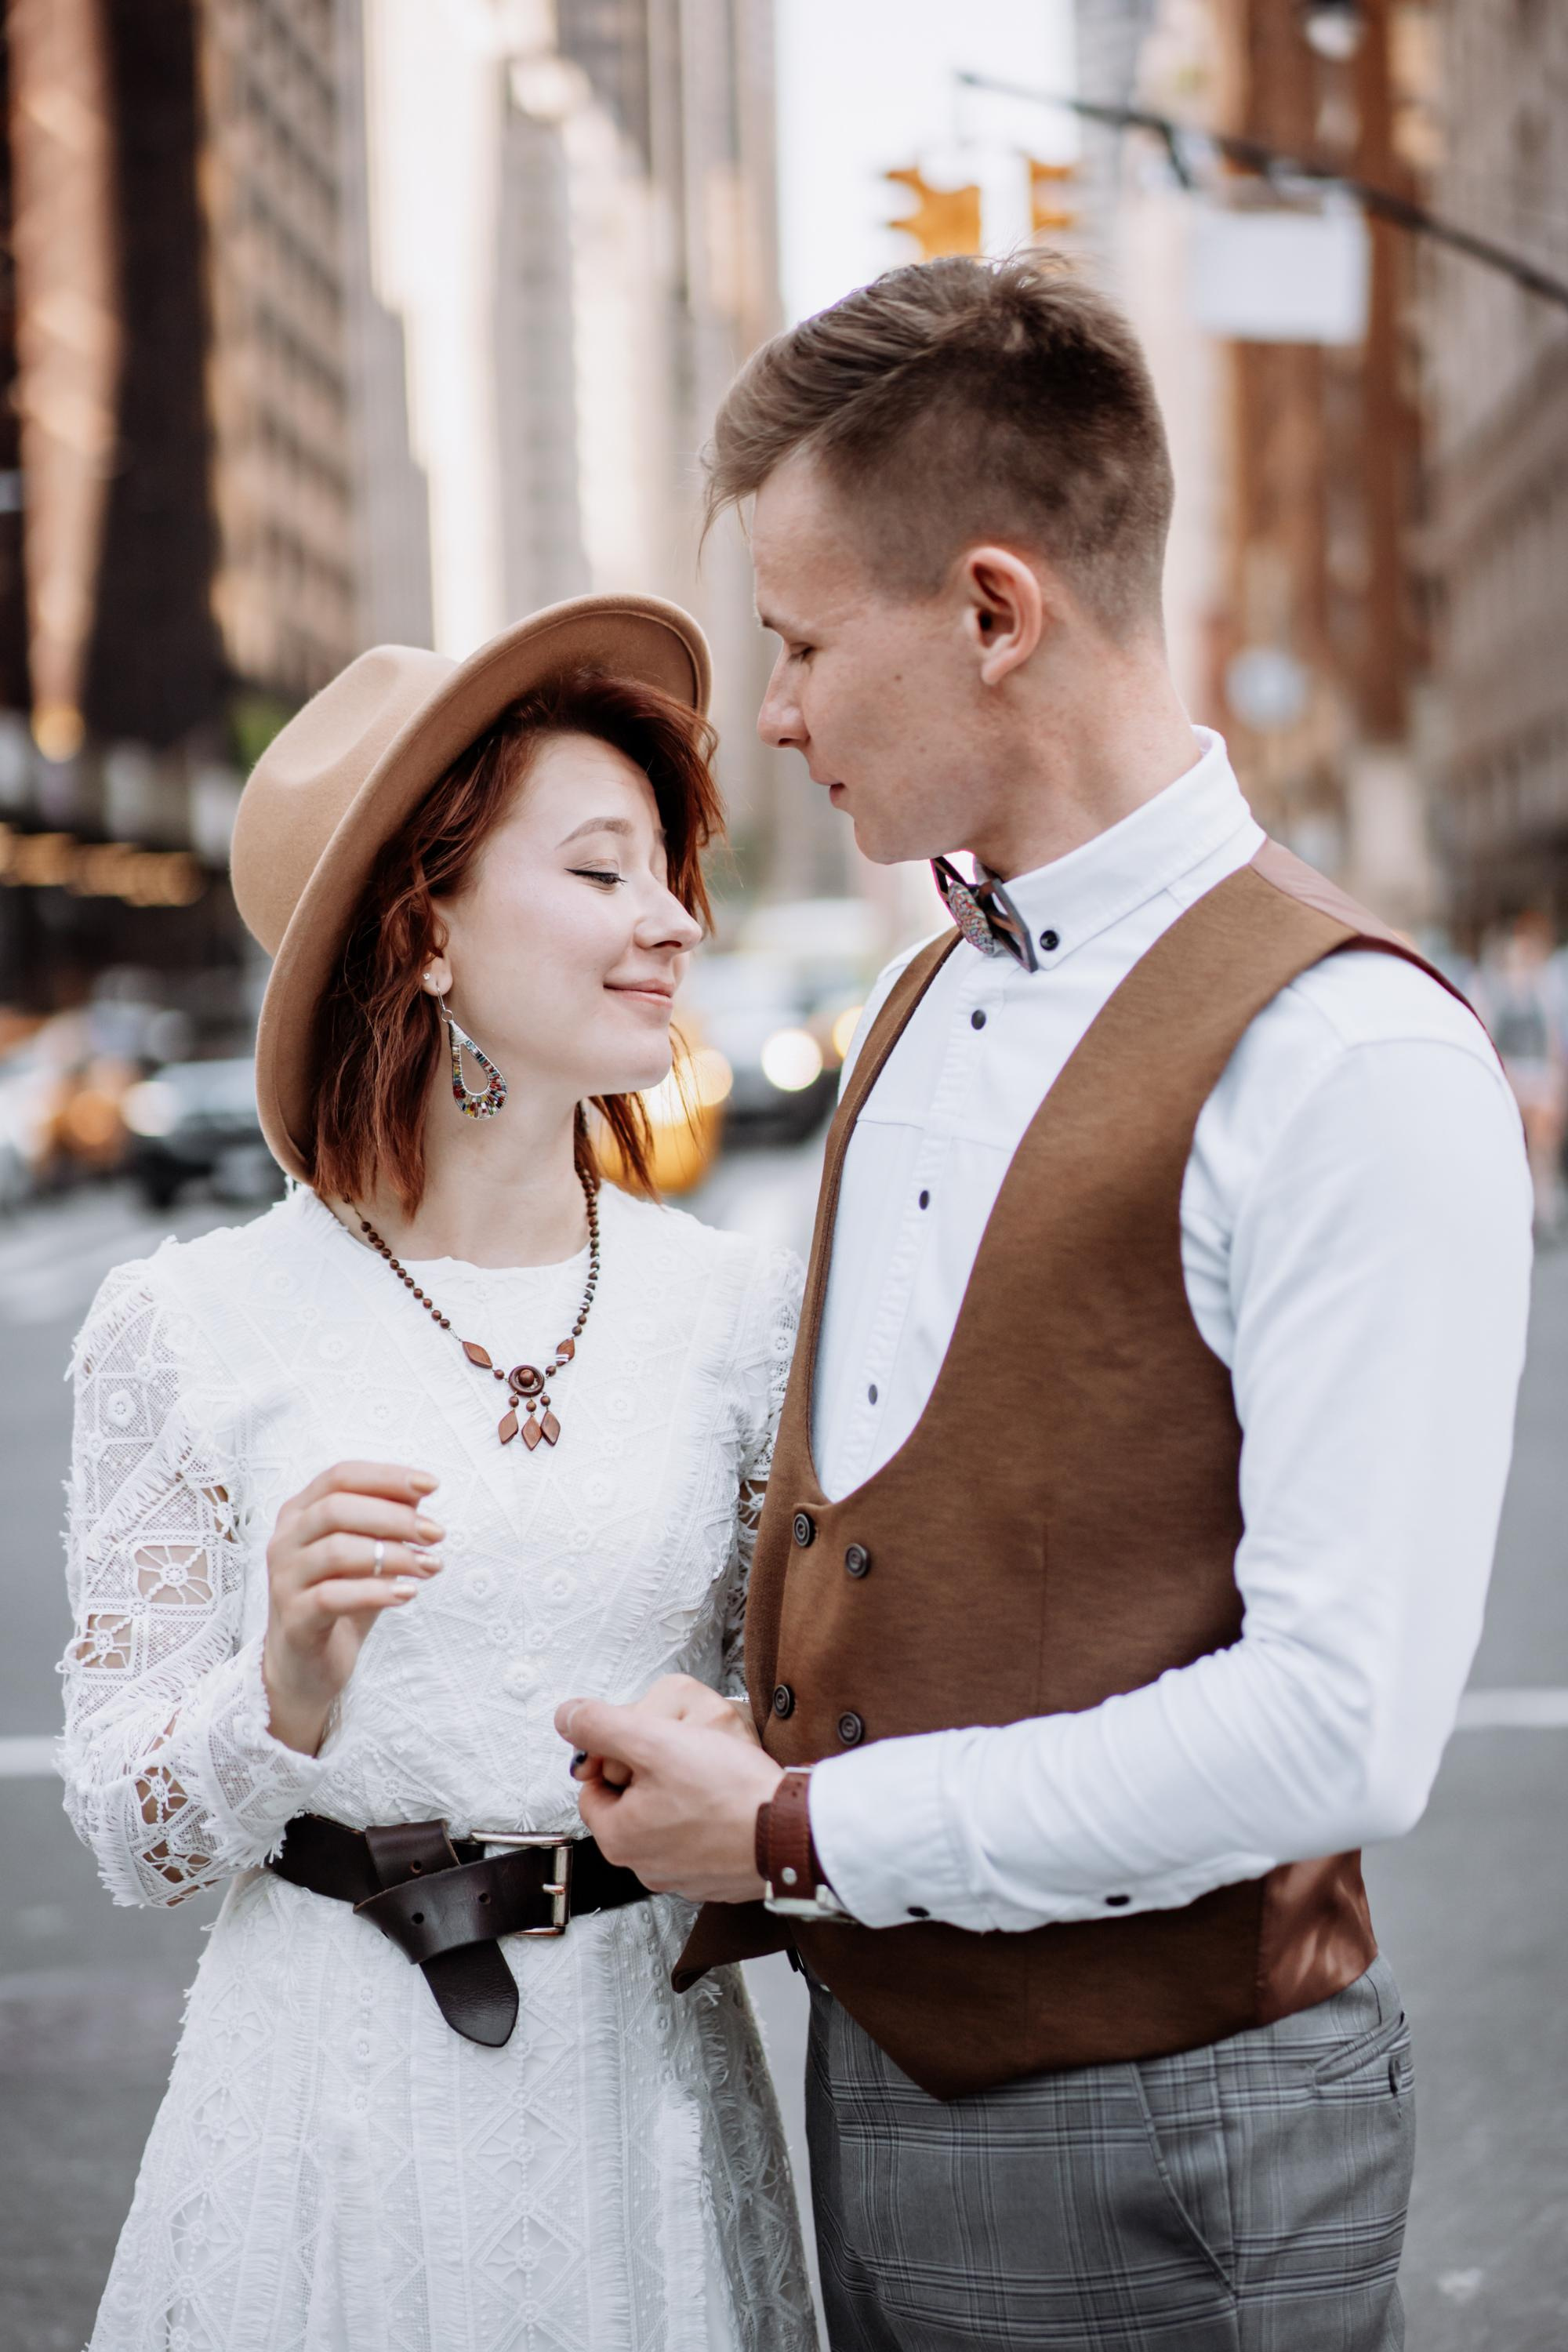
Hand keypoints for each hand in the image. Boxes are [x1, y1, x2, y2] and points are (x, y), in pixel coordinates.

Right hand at [263, 1461, 443, 1754]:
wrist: (307, 1667)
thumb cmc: (340, 1600)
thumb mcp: (367, 1555)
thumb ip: (386, 1522)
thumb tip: (419, 1492)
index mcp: (299, 1513)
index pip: (340, 1476)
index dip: (387, 1477)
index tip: (431, 1485)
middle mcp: (284, 1540)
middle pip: (337, 1508)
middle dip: (395, 1516)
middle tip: (436, 1534)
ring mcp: (283, 1580)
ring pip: (336, 1550)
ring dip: (394, 1555)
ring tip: (429, 1566)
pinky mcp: (293, 1619)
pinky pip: (332, 1597)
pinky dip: (376, 1592)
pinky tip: (407, 1594)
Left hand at [554, 1693, 782, 1902]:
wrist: (791, 1832)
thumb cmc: (727, 1791)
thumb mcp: (654, 1741)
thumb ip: (602, 1726)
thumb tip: (566, 1716)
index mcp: (619, 1838)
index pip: (593, 1785)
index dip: (616, 1755)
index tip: (649, 1743)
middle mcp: (644, 1867)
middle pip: (629, 1804)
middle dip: (650, 1775)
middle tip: (683, 1755)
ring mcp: (681, 1877)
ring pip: (664, 1821)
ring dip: (679, 1797)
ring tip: (710, 1776)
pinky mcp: (713, 1879)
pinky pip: (697, 1840)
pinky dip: (707, 1820)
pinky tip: (727, 1801)